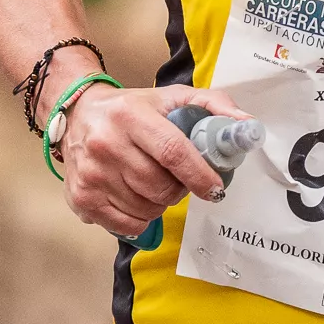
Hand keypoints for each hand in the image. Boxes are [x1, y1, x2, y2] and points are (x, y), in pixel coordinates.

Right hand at [58, 83, 251, 238]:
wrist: (77, 114)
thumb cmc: (131, 109)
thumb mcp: (170, 98)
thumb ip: (212, 105)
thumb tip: (246, 125)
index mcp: (131, 116)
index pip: (173, 152)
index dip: (199, 175)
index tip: (215, 188)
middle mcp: (106, 144)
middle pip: (160, 186)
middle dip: (179, 190)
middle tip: (178, 180)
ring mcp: (92, 174)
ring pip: (146, 209)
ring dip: (160, 204)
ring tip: (154, 184)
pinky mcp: (82, 198)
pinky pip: (127, 225)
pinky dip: (141, 219)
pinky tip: (137, 198)